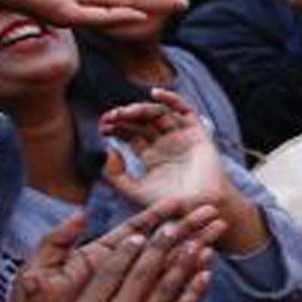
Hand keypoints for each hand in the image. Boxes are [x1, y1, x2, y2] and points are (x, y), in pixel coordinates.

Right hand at [15, 204, 221, 301]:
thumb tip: (37, 277)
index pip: (112, 268)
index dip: (128, 248)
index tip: (140, 231)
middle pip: (145, 271)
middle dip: (163, 244)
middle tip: (177, 224)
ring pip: (169, 286)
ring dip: (186, 261)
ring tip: (199, 240)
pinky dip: (196, 290)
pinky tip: (206, 274)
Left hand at [99, 88, 263, 252]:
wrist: (199, 208)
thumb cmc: (169, 204)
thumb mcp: (133, 191)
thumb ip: (115, 175)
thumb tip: (109, 150)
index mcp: (151, 157)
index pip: (130, 134)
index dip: (116, 127)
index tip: (102, 126)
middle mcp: (166, 144)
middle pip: (142, 121)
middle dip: (125, 117)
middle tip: (110, 117)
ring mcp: (182, 137)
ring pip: (159, 114)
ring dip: (141, 108)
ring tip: (127, 112)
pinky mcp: (198, 134)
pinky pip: (186, 111)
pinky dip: (172, 99)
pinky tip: (156, 93)